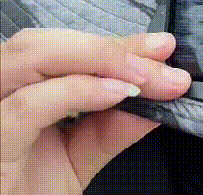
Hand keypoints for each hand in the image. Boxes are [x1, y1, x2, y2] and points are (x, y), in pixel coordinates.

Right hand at [1, 28, 190, 194]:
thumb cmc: (31, 192)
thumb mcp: (83, 152)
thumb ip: (116, 122)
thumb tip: (160, 94)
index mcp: (18, 87)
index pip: (66, 47)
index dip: (118, 44)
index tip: (162, 48)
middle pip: (48, 43)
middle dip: (112, 47)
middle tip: (160, 61)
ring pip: (34, 55)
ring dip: (100, 58)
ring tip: (143, 76)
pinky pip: (30, 104)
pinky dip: (78, 92)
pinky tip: (116, 95)